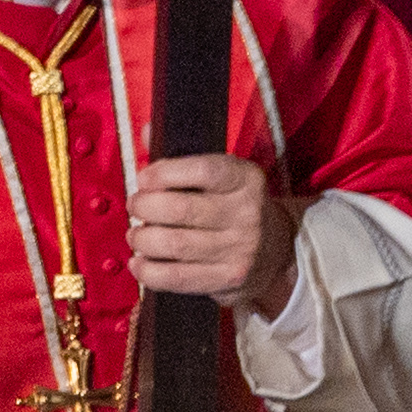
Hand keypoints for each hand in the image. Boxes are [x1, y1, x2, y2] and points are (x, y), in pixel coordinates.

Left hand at [129, 152, 296, 312]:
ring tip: (136, 235)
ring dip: (143, 239)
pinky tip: (139, 263)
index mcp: (246, 179)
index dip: (165, 172)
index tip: (144, 178)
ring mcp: (238, 249)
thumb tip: (147, 132)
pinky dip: (149, 272)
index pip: (204, 171)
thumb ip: (183, 156)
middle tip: (135, 206)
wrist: (276, 250)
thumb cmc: (235, 205)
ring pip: (175, 245)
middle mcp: (246, 214)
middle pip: (181, 210)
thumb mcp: (223, 174)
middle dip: (145, 207)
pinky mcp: (226, 279)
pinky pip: (177, 278)